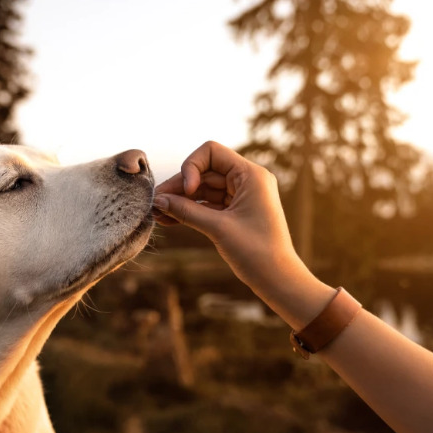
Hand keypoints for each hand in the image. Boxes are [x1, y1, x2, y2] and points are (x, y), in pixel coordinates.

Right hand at [153, 141, 318, 305]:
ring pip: (203, 189)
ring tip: (157, 214)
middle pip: (204, 172)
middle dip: (179, 187)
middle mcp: (247, 180)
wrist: (277, 280)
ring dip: (181, 200)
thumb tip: (158, 200)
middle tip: (155, 203)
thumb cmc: (256, 252)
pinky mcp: (236, 212)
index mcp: (251, 175)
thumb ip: (186, 211)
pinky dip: (190, 210)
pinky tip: (169, 219)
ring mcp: (241, 196)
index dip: (192, 167)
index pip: (211, 152)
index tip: (186, 191)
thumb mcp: (218, 228)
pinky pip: (208, 205)